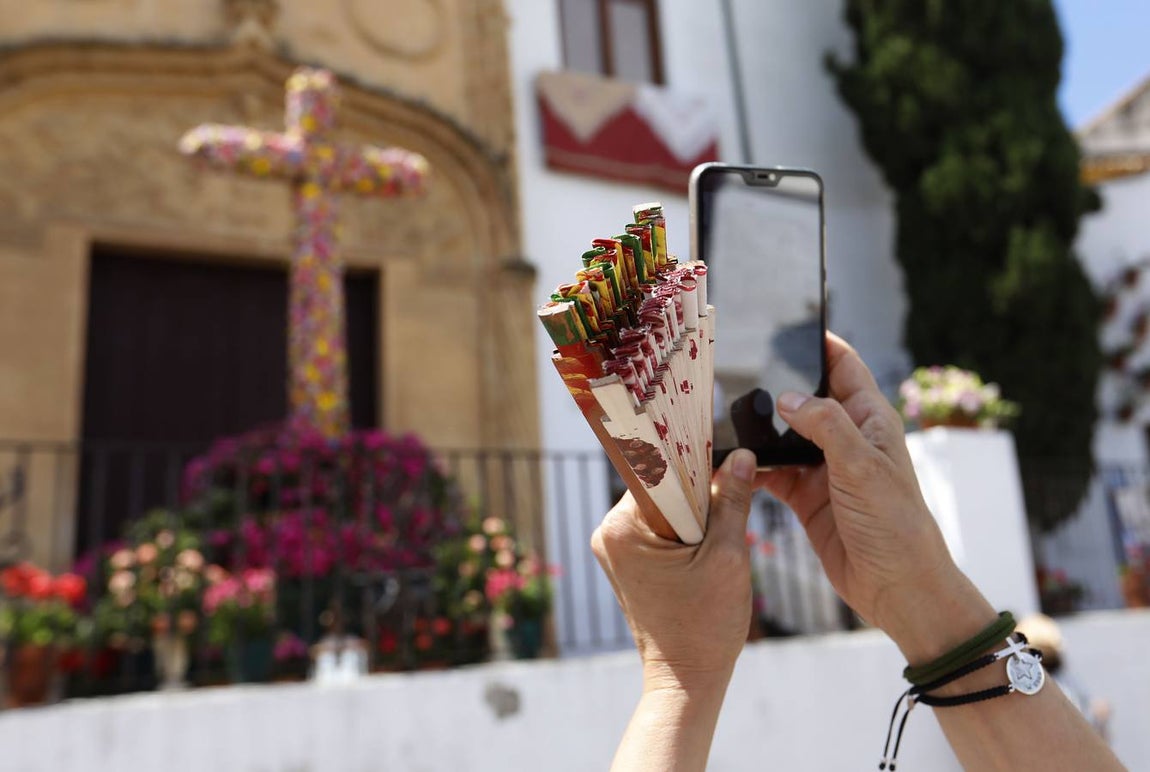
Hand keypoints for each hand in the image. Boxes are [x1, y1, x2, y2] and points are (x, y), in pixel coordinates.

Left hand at [591, 449, 756, 689]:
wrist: (688, 679)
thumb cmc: (704, 626)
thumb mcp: (727, 556)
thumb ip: (732, 501)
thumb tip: (743, 458)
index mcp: (622, 527)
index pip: (660, 469)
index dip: (697, 461)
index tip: (726, 455)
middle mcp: (610, 532)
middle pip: (663, 486)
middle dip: (701, 490)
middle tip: (733, 498)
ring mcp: (617, 547)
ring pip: (667, 505)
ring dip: (698, 511)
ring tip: (722, 534)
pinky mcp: (630, 560)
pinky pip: (664, 525)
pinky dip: (689, 529)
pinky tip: (710, 546)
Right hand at [758, 333, 994, 660]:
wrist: (896, 586)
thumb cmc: (895, 522)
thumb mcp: (862, 465)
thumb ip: (824, 425)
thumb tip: (785, 396)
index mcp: (869, 419)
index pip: (843, 365)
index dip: (818, 343)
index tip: (785, 324)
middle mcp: (845, 438)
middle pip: (805, 397)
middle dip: (775, 384)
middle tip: (735, 367)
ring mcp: (824, 467)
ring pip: (782, 435)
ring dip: (758, 429)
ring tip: (721, 413)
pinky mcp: (805, 496)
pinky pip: (771, 472)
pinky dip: (751, 467)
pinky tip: (729, 462)